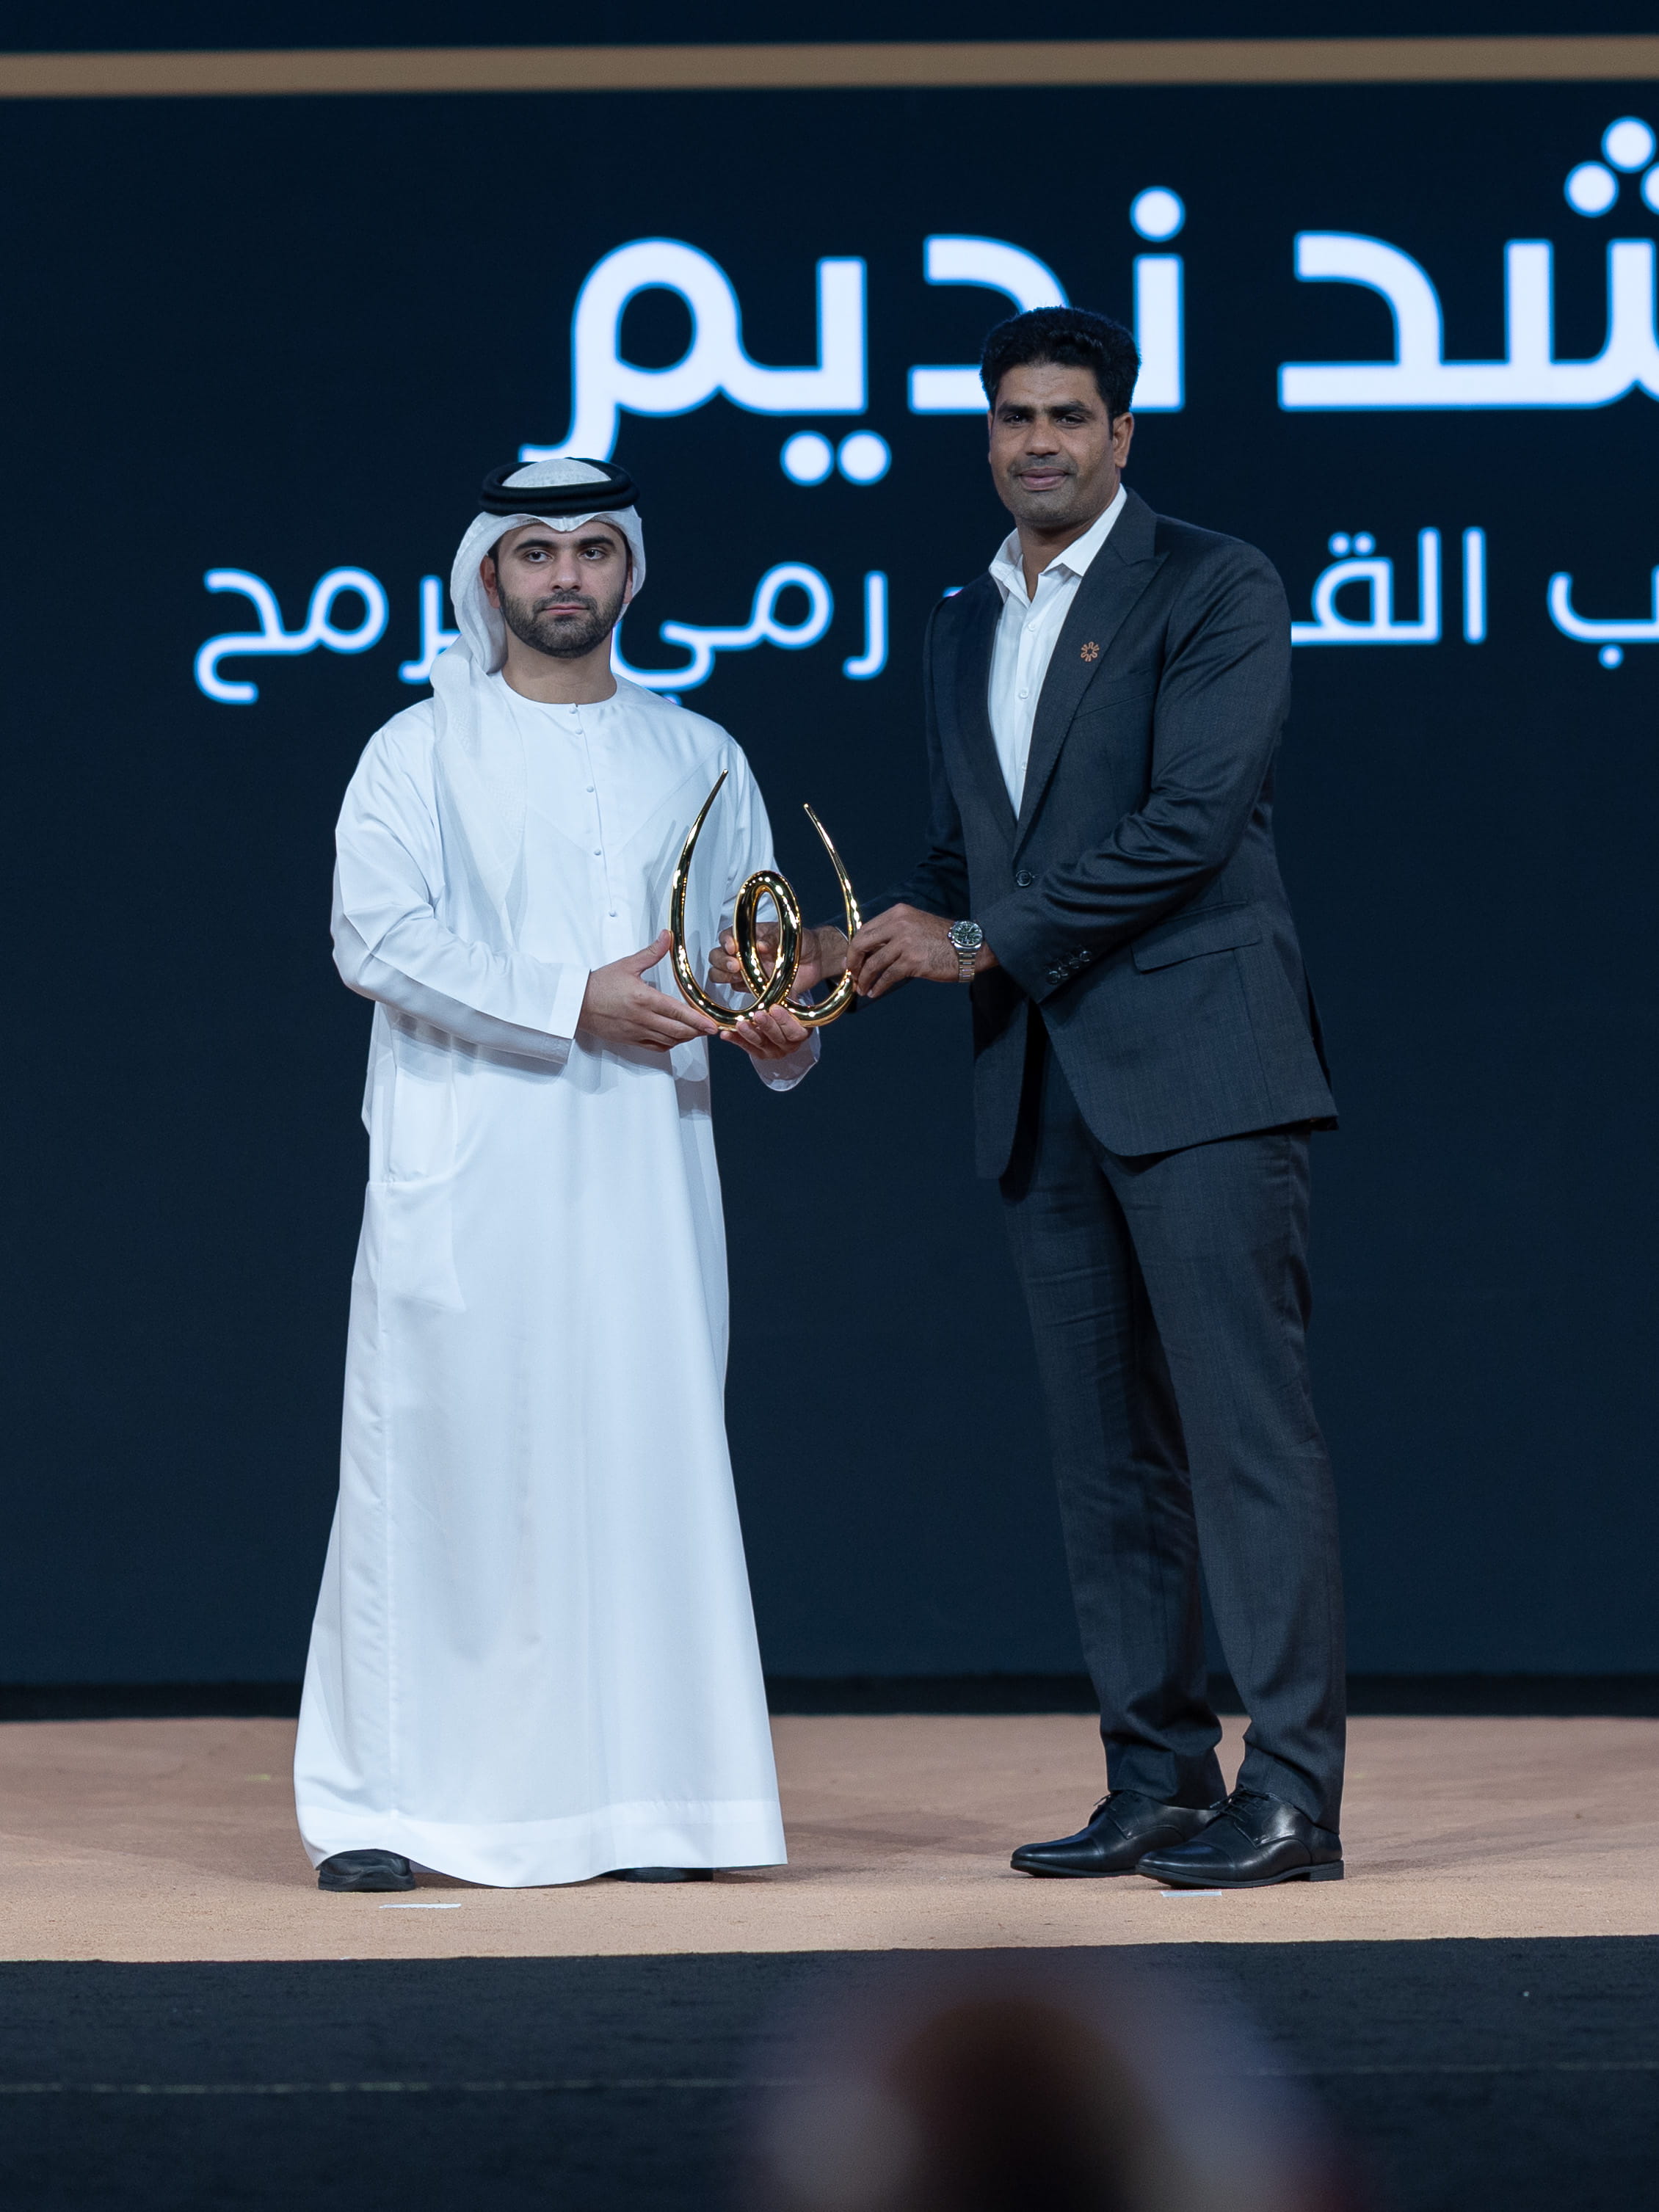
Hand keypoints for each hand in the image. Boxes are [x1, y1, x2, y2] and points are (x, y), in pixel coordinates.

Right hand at [577, 930, 720, 1051]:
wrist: (577, 1003)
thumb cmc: (599, 984)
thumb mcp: (627, 965)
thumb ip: (651, 953)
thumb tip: (667, 937)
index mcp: (644, 999)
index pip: (677, 1011)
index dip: (697, 1020)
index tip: (711, 1024)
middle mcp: (642, 1018)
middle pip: (678, 1030)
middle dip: (697, 1031)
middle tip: (709, 1028)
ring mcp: (636, 1032)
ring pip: (669, 1041)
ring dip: (685, 1038)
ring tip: (695, 1031)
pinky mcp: (630, 1040)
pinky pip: (655, 1047)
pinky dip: (669, 1044)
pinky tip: (674, 1037)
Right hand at [707, 922, 847, 999]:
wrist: (816, 960)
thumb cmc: (801, 941)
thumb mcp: (788, 935)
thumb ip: (773, 939)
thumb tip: (759, 945)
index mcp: (748, 936)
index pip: (726, 937)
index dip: (725, 942)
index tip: (733, 948)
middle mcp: (742, 954)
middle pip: (716, 958)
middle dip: (722, 962)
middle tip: (736, 966)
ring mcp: (746, 972)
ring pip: (722, 975)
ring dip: (726, 977)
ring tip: (740, 977)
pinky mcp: (754, 987)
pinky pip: (739, 990)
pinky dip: (742, 990)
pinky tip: (752, 989)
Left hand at [719, 1003, 813, 1062]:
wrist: (778, 1016)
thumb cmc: (785, 1004)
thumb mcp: (789, 997)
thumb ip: (785, 995)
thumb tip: (777, 979)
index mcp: (801, 1032)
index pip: (795, 1031)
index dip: (785, 1021)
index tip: (775, 1008)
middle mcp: (790, 1045)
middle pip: (778, 1038)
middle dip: (767, 1026)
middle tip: (758, 1014)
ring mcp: (774, 1051)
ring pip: (761, 1044)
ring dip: (750, 1034)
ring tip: (740, 1024)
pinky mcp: (760, 1053)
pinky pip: (747, 1047)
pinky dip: (736, 1040)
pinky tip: (726, 1034)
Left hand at [847, 905, 996, 998]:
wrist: (967, 947)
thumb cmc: (941, 939)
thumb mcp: (914, 925)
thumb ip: (892, 934)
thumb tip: (868, 952)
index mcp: (897, 913)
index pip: (865, 929)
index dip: (854, 948)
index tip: (851, 961)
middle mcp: (899, 924)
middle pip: (862, 944)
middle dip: (853, 962)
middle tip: (853, 976)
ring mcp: (905, 942)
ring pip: (874, 963)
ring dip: (864, 979)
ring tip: (862, 989)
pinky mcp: (912, 961)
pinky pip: (888, 976)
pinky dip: (878, 986)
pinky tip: (875, 992)